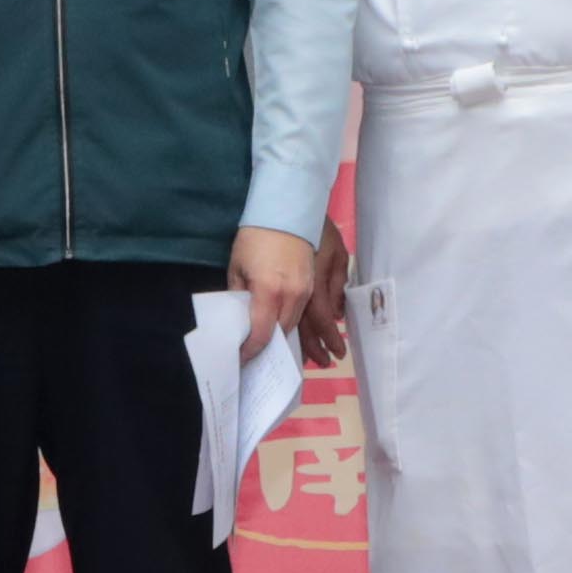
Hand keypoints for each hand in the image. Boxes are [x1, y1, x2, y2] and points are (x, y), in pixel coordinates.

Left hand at [243, 221, 341, 372]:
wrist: (285, 203)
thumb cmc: (255, 235)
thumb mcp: (237, 267)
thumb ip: (242, 296)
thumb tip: (245, 318)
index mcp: (269, 292)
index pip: (263, 333)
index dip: (254, 349)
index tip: (248, 358)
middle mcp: (295, 293)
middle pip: (291, 329)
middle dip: (292, 351)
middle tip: (294, 369)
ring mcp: (314, 283)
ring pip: (314, 318)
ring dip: (319, 338)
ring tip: (328, 357)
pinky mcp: (328, 270)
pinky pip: (331, 299)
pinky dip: (331, 314)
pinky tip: (334, 322)